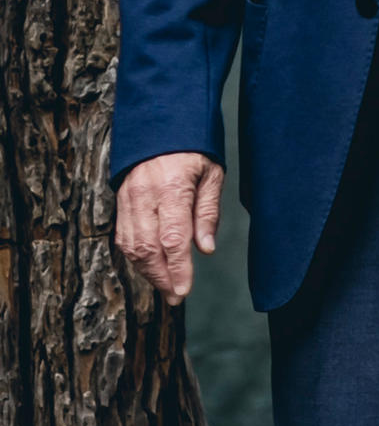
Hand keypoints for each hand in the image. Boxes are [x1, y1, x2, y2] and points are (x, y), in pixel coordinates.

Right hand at [116, 153, 223, 302]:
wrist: (159, 127)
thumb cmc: (193, 152)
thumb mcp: (212, 175)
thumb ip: (208, 213)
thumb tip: (205, 249)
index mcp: (172, 188)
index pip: (172, 238)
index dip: (177, 268)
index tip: (183, 290)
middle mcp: (144, 196)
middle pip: (148, 248)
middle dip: (162, 277)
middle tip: (176, 297)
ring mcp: (128, 200)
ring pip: (132, 246)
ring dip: (148, 271)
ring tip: (166, 288)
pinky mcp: (120, 203)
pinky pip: (123, 237)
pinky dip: (136, 257)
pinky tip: (150, 268)